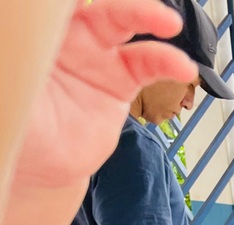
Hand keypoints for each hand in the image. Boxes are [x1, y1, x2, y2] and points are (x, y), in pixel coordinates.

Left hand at [16, 0, 197, 190]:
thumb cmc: (18, 123)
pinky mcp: (120, 81)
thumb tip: (25, 43)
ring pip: (121, 23)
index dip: (63, 3)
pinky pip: (147, 65)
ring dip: (147, 16)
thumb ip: (21, 58)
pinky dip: (167, 62)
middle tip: (141, 5)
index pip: (51, 6)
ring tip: (169, 22)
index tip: (85, 0)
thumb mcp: (13, 88)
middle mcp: (65, 34)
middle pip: (93, 3)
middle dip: (120, 0)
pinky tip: (182, 67)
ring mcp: (95, 55)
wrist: (43, 166)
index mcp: (33, 30)